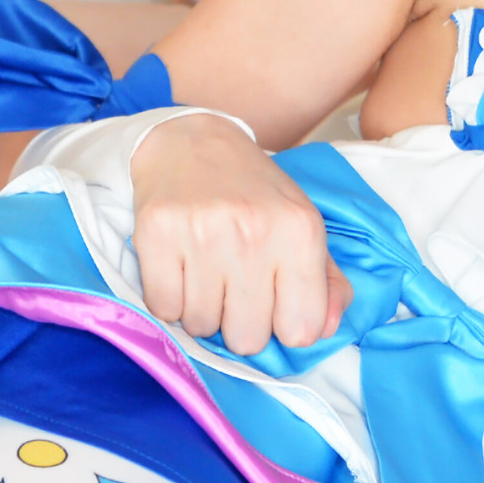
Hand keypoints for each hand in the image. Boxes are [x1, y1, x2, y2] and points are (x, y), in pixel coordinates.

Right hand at [130, 113, 352, 355]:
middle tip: (234, 285)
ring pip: (201, 326)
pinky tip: (180, 268)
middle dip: (239, 322)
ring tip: (205, 271)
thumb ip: (327, 282)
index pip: (301, 330)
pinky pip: (163, 308)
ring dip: (202, 309)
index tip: (274, 302)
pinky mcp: (156, 231)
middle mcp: (254, 232)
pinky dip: (169, 298)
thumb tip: (327, 330)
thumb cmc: (253, 193)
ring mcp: (202, 232)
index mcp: (300, 231)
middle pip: (247, 339)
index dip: (285, 325)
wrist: (191, 143)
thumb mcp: (302, 226)